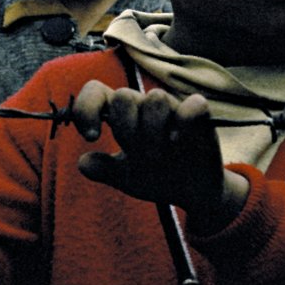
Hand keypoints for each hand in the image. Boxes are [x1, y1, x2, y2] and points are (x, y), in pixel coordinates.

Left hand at [74, 82, 246, 231]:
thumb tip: (84, 162)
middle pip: (123, 96)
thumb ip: (105, 169)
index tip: (91, 136)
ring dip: (152, 131)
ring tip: (159, 156)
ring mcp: (173, 109)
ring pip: (155, 98)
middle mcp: (145, 106)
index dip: (87, 108)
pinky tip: (178, 141)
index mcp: (123, 115)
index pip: (97, 91)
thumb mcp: (125, 178)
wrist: (191, 192)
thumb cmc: (156, 177)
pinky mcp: (200, 117)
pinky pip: (194, 104)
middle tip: (136, 155)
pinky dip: (183, 121)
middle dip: (125, 129)